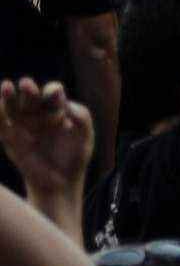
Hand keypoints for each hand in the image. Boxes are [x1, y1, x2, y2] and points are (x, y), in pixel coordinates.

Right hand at [0, 78, 90, 203]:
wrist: (59, 181)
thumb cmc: (74, 156)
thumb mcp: (85, 137)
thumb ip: (81, 118)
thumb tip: (67, 106)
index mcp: (57, 108)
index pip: (53, 93)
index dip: (53, 92)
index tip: (54, 96)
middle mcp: (37, 113)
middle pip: (31, 96)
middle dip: (29, 90)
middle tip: (27, 84)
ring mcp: (22, 125)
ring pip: (13, 106)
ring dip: (8, 96)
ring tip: (6, 86)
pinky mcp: (9, 138)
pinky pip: (1, 124)